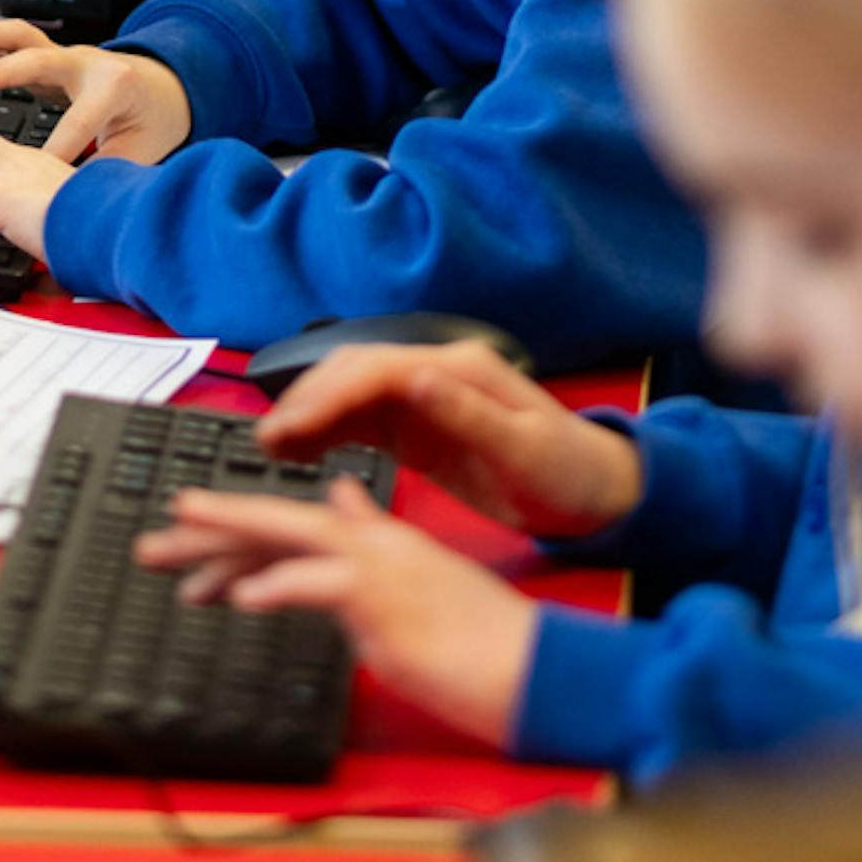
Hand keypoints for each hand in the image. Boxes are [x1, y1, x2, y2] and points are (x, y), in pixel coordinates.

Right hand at [0, 21, 193, 166]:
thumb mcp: (141, 152)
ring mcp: (65, 56)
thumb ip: (110, 172)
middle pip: (42, 62)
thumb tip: (81, 201)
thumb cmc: (153, 119)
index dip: (55, 152)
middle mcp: (86, 63)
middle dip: (8, 72)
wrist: (163, 87)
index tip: (31, 174)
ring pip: (20, 37)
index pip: (77, 125)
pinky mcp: (48, 57)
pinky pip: (11, 41)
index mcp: (113, 88)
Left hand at [136, 481, 540, 747]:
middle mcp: (373, 543)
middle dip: (209, 531)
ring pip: (288, 539)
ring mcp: (379, 568)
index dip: (237, 532)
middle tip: (151, 544)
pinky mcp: (385, 601)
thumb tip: (342, 504)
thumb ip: (376, 540)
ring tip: (175, 553)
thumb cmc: (481, 639)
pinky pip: (320, 585)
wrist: (531, 664)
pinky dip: (279, 586)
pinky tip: (242, 599)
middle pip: (276, 524)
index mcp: (379, 541)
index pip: (294, 528)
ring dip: (226, 547)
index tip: (189, 536)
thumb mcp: (422, 582)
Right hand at [256, 343, 641, 539]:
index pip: (377, 368)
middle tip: (266, 439)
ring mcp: (425, 400)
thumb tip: (416, 377)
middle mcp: (436, 375)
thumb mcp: (525, 449)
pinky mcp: (419, 429)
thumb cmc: (567, 473)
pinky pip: (361, 423)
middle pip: (353, 373)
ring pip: (350, 395)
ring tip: (270, 446)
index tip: (290, 425)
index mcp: (460, 370)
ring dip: (309, 414)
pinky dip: (327, 432)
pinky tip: (299, 450)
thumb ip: (469, 413)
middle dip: (305, 400)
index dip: (327, 393)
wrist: (594, 494)